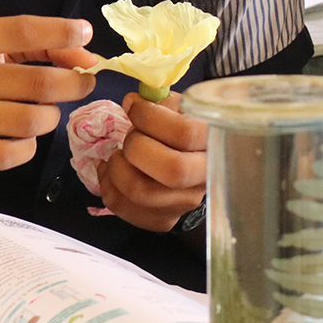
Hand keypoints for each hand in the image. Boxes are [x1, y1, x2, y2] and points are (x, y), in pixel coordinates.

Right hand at [0, 16, 97, 171]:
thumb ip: (39, 45)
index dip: (59, 32)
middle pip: (37, 83)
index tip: (86, 33)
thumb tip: (88, 56)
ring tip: (47, 110)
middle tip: (83, 83)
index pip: (21, 31)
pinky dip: (29, 147)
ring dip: (51, 116)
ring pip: (29, 121)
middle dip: (73, 84)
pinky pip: (10, 155)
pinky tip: (26, 137)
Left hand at [99, 92, 208, 232]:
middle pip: (170, 170)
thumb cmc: (185, 126)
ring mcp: (185, 203)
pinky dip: (109, 189)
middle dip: (136, 147)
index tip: (132, 106)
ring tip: (116, 155)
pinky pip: (127, 211)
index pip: (184, 134)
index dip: (149, 117)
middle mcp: (204, 178)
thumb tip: (132, 103)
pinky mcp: (164, 219)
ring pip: (142, 193)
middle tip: (129, 137)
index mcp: (213, 142)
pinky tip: (109, 171)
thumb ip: (159, 103)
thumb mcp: (180, 107)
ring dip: (117, 169)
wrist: (194, 161)